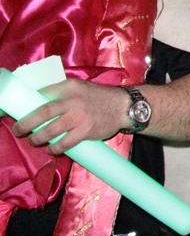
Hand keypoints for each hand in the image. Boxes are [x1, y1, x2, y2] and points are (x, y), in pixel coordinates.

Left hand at [11, 79, 129, 155]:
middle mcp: (73, 99)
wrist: (124, 106)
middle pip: (42, 113)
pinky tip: (52, 149)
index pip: (43, 93)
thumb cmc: (99, 98)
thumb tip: (41, 104)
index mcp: (70, 86)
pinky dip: (55, 148)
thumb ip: (63, 93)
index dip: (29, 104)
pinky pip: (65, 143)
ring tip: (34, 140)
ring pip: (50, 130)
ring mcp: (79, 116)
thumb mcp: (81, 88)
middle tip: (18, 129)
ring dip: (38, 138)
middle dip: (26, 123)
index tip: (21, 112)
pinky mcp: (86, 130)